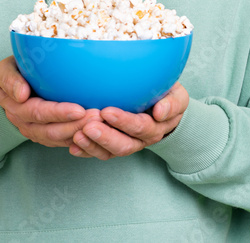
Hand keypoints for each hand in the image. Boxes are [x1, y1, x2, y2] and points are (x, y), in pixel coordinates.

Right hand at [0, 56, 99, 146]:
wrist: (14, 84)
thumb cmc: (14, 71)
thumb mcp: (5, 69)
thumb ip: (10, 79)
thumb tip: (21, 94)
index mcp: (15, 107)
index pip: (38, 112)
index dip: (58, 113)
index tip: (79, 109)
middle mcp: (24, 124)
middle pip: (51, 131)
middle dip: (76, 125)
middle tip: (98, 116)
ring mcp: (36, 132)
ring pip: (60, 139)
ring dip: (81, 134)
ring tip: (101, 123)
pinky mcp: (48, 136)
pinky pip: (64, 142)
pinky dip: (81, 140)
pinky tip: (97, 132)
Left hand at [70, 83, 188, 159]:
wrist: (162, 106)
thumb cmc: (166, 96)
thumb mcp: (177, 96)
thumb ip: (173, 103)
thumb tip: (160, 112)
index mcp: (156, 127)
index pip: (140, 127)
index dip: (124, 122)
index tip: (107, 111)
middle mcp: (141, 140)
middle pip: (124, 145)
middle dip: (105, 137)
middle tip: (88, 126)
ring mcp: (126, 144)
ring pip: (110, 152)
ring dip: (93, 146)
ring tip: (77, 135)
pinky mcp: (113, 147)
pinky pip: (99, 153)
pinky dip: (86, 151)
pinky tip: (73, 146)